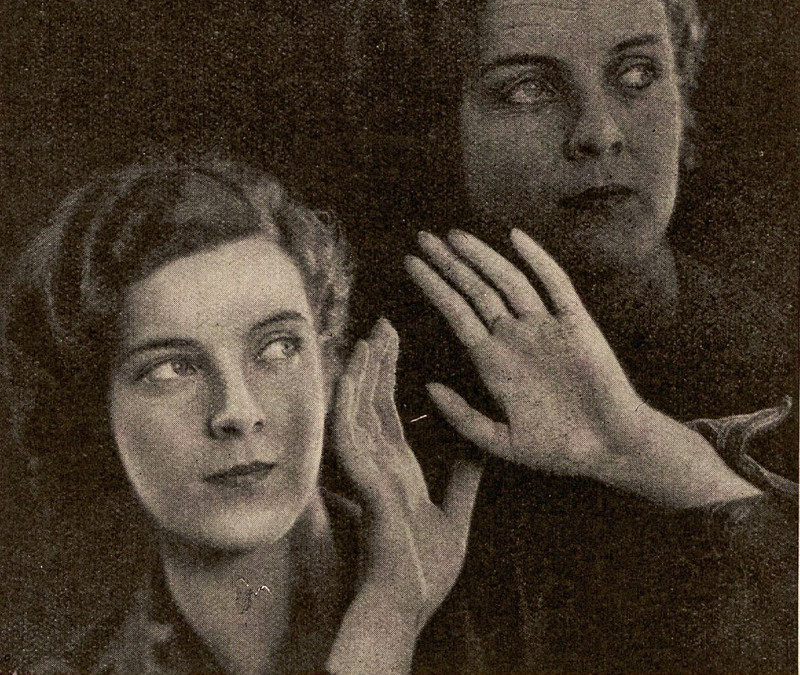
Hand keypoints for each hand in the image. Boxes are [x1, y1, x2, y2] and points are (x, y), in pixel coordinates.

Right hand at [327, 319, 481, 674]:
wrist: (408, 605)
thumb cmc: (424, 569)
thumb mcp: (456, 516)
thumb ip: (463, 480)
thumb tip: (478, 450)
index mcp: (398, 468)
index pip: (390, 410)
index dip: (388, 375)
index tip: (391, 340)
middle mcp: (378, 464)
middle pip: (373, 402)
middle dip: (376, 362)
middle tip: (381, 324)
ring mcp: (368, 473)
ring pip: (359, 413)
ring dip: (361, 375)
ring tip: (368, 338)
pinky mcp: (364, 485)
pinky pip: (351, 440)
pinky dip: (348, 407)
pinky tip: (351, 378)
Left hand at [406, 228, 759, 507]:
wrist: (610, 449)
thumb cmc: (556, 448)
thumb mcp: (501, 441)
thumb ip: (463, 417)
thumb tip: (428, 387)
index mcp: (493, 362)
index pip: (456, 313)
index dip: (433, 287)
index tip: (410, 263)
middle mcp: (515, 338)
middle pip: (476, 290)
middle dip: (449, 264)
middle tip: (423, 237)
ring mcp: (545, 328)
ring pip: (508, 282)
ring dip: (482, 257)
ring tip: (454, 236)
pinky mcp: (577, 324)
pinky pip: (555, 285)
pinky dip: (537, 260)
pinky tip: (516, 238)